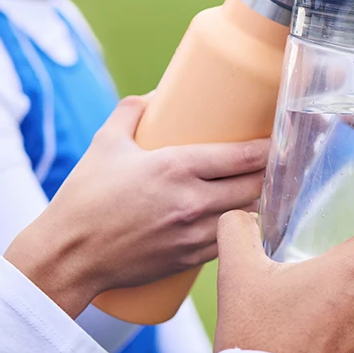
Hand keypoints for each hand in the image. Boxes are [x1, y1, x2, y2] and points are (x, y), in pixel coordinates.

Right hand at [5, 96, 268, 316]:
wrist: (68, 256)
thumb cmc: (85, 197)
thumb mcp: (106, 143)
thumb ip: (131, 111)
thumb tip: (154, 94)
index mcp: (176, 167)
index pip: (242, 156)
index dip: (270, 146)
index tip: (282, 135)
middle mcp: (191, 201)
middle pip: (256, 185)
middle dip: (276, 171)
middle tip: (285, 157)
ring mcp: (193, 234)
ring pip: (251, 216)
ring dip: (265, 200)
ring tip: (273, 185)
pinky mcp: (190, 258)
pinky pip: (232, 241)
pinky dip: (247, 228)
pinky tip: (253, 217)